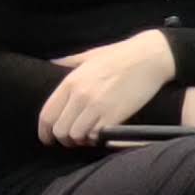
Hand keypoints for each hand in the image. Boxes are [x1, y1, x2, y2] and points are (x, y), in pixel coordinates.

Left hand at [34, 31, 180, 146]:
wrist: (150, 57)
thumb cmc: (121, 54)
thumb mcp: (89, 55)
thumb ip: (68, 61)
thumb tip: (52, 63)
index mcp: (71, 82)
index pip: (47, 115)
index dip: (44, 132)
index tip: (48, 139)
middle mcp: (81, 96)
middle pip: (60, 131)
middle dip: (64, 139)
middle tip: (71, 139)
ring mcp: (98, 107)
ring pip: (77, 136)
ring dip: (81, 140)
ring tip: (87, 136)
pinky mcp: (116, 115)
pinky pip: (97, 136)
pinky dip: (97, 138)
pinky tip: (101, 133)